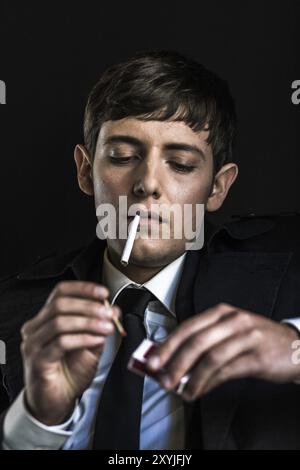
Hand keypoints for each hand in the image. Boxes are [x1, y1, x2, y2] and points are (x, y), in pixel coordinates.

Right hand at [21, 281, 120, 424]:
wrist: (56, 402)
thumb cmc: (69, 373)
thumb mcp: (89, 345)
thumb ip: (97, 327)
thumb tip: (112, 311)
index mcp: (45, 319)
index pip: (60, 292)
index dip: (83, 289)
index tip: (103, 292)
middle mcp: (35, 328)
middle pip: (60, 304)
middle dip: (89, 306)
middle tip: (109, 312)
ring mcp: (33, 344)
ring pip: (60, 322)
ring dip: (88, 322)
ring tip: (107, 327)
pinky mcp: (38, 361)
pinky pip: (61, 343)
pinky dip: (83, 338)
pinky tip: (97, 339)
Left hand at [146, 303, 299, 400]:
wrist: (294, 347)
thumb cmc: (256, 340)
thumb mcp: (228, 333)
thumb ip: (202, 344)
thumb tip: (172, 362)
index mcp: (221, 312)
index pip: (187, 327)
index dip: (167, 346)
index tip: (152, 362)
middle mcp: (233, 320)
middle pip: (196, 341)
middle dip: (175, 363)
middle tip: (163, 380)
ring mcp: (247, 337)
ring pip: (211, 358)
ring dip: (192, 378)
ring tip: (182, 391)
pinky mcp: (258, 357)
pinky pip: (227, 372)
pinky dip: (209, 383)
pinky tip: (200, 390)